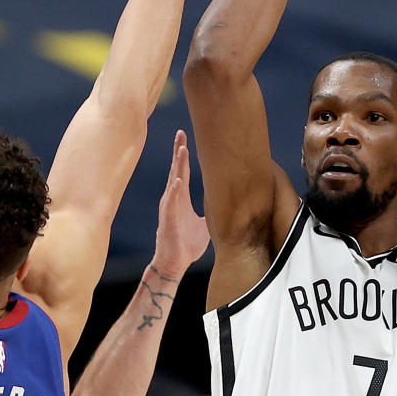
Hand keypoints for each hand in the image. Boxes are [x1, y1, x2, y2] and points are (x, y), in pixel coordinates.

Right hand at [150, 130, 210, 277]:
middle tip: (181, 132)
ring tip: (182, 150)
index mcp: (181, 198)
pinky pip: (171, 204)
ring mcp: (169, 208)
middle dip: (179, 151)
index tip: (184, 137)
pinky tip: (177, 181)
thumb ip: (211, 211)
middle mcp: (173, 198)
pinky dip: (174, 192)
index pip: (182, 170)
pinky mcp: (168, 220)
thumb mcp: (204, 223)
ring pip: (173, 182)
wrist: (174, 263)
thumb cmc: (187, 244)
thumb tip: (228, 203)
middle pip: (176, 170)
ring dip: (177, 166)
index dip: (183, 154)